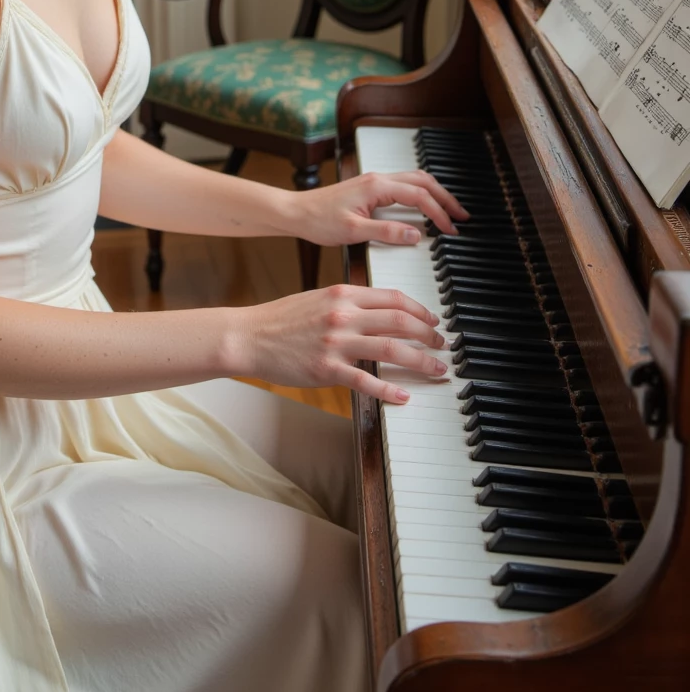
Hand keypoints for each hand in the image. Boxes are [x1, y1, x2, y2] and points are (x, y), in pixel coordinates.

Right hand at [242, 281, 447, 403]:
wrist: (249, 336)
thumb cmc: (281, 320)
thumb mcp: (318, 299)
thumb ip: (349, 303)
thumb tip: (380, 312)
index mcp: (343, 294)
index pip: (394, 298)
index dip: (420, 310)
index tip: (433, 321)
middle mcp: (343, 314)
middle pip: (400, 321)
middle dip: (428, 335)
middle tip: (441, 346)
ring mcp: (336, 342)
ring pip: (391, 349)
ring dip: (420, 360)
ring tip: (436, 369)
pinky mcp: (326, 369)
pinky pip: (366, 380)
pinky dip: (389, 390)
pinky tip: (404, 396)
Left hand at [291, 169, 468, 247]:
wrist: (296, 212)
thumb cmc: (318, 221)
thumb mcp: (354, 232)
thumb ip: (386, 232)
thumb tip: (416, 235)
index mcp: (376, 186)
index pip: (419, 196)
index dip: (438, 213)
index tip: (450, 230)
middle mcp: (377, 178)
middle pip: (423, 181)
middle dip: (445, 197)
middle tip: (462, 216)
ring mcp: (373, 181)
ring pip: (414, 179)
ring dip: (434, 193)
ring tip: (449, 211)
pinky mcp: (369, 188)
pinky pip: (403, 185)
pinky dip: (420, 193)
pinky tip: (424, 207)